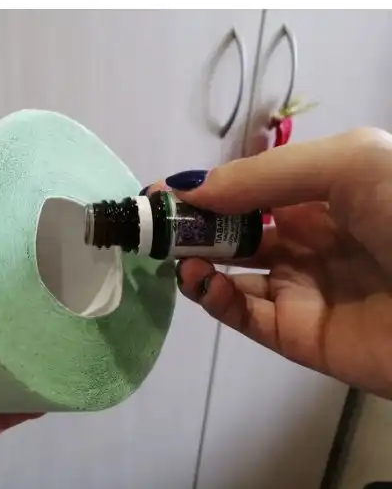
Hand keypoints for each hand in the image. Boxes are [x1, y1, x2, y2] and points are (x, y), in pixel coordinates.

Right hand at [150, 127, 391, 398]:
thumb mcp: (346, 164)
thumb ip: (260, 176)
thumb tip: (187, 189)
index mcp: (323, 196)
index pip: (248, 193)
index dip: (205, 192)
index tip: (159, 195)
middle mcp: (309, 241)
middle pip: (234, 233)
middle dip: (192, 228)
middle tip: (154, 229)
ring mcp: (302, 290)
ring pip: (232, 275)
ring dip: (197, 263)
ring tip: (179, 258)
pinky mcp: (299, 336)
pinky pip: (245, 315)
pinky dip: (215, 298)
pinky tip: (203, 281)